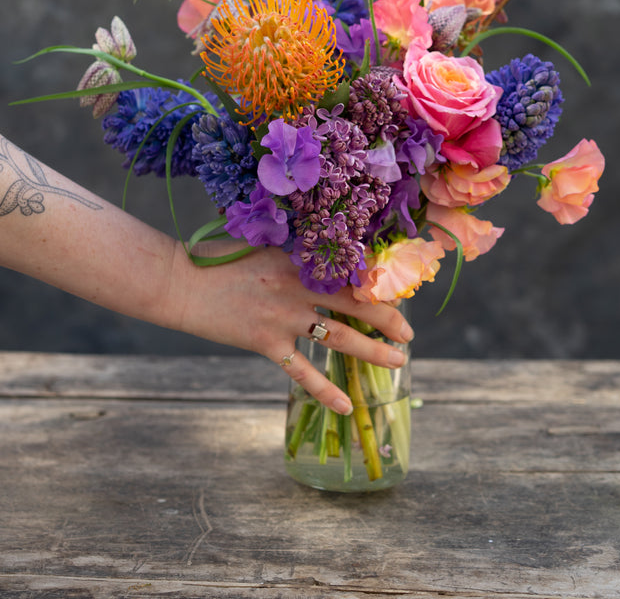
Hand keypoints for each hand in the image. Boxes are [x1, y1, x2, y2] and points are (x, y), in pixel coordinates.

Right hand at [169, 241, 413, 412]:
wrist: (180, 281)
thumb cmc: (218, 258)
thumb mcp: (262, 244)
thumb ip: (295, 252)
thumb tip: (326, 258)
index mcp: (299, 257)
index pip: (350, 271)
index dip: (378, 284)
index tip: (398, 292)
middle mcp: (297, 285)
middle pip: (355, 304)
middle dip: (388, 320)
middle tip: (409, 334)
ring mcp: (282, 317)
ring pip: (339, 337)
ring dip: (373, 351)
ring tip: (398, 362)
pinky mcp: (265, 342)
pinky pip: (303, 372)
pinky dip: (326, 391)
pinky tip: (347, 406)